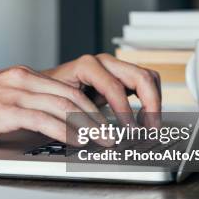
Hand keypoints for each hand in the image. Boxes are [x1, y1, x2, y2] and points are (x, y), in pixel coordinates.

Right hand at [0, 54, 160, 147]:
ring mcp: (13, 93)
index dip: (90, 107)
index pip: (66, 89)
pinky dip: (66, 131)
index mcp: (20, 76)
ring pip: (63, 106)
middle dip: (98, 117)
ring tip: (105, 141)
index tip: (104, 123)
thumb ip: (18, 103)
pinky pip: (44, 119)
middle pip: (71, 96)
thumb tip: (39, 118)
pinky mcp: (4, 110)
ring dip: (89, 126)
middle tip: (114, 134)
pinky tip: (78, 142)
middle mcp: (20, 79)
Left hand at [43, 54, 160, 126]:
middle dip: (150, 104)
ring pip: (147, 78)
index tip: (131, 130)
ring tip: (148, 126)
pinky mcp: (121, 77)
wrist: (45, 89)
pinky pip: (145, 84)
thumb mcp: (62, 105)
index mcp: (88, 66)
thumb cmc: (50, 97)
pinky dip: (150, 101)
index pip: (115, 87)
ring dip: (153, 102)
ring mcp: (115, 68)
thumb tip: (98, 135)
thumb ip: (80, 115)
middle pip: (140, 77)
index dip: (125, 111)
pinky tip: (143, 120)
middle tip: (151, 129)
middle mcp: (104, 63)